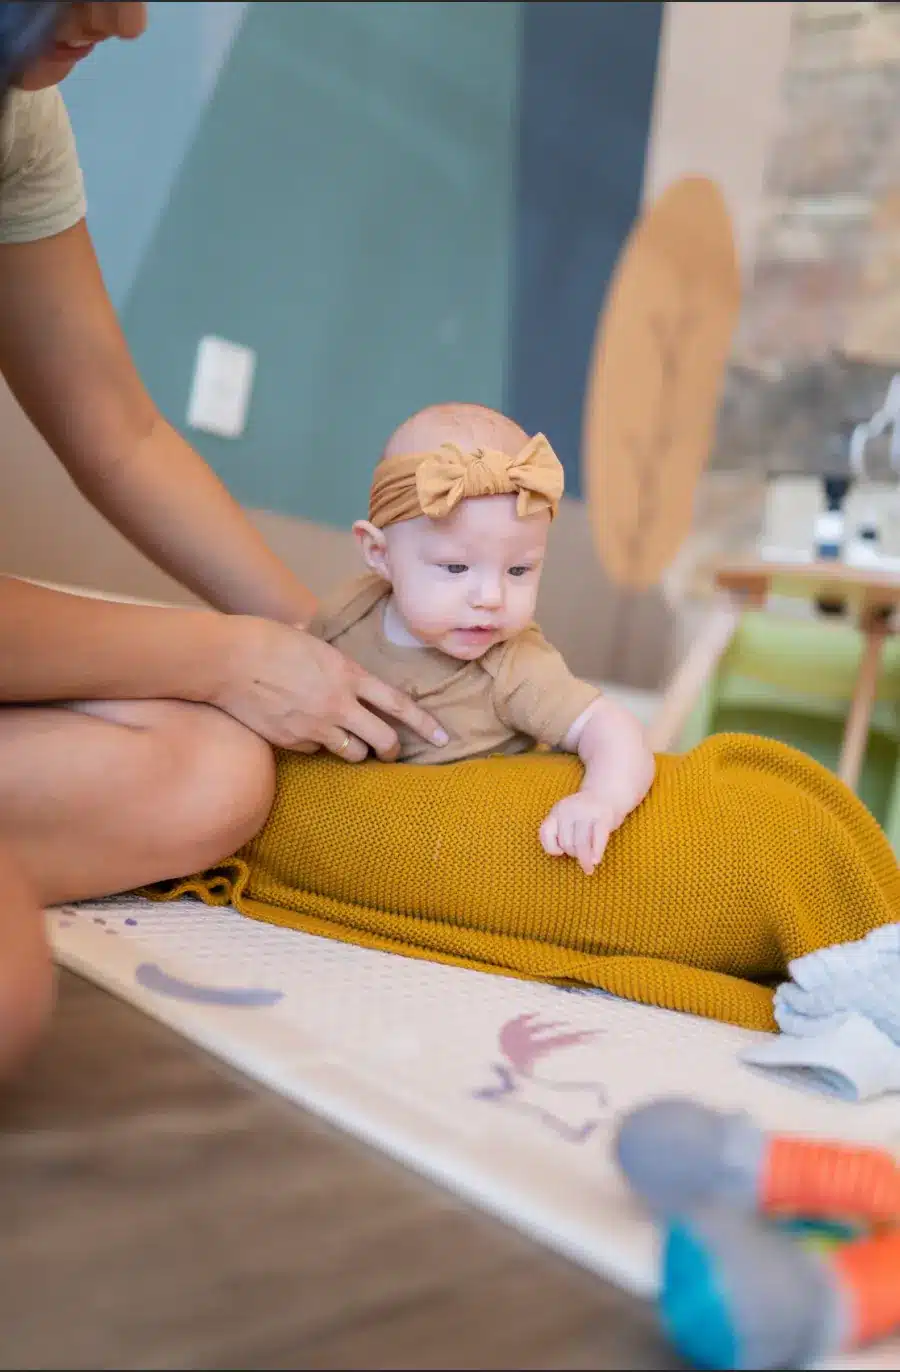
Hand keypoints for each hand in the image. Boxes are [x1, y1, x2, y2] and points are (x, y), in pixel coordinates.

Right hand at [212, 616, 447, 761]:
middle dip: (393, 750)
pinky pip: (316, 751)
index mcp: (349, 674)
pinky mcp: (293, 741)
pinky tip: (303, 729)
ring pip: (354, 753)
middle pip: (384, 739)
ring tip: (349, 742)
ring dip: (356, 750)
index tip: (443, 737)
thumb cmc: (267, 640)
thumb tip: (327, 642)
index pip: (399, 704)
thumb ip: (333, 658)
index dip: (425, 724)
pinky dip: (316, 745)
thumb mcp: (313, 642)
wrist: (229, 660)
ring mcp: (317, 726)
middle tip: (392, 752)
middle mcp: (339, 704)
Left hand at [539, 791, 617, 875]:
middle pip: (566, 842)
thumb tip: (559, 853)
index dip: (551, 847)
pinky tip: (595, 861)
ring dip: (584, 858)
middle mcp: (569, 809)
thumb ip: (559, 832)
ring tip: (589, 863)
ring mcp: (587, 812)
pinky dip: (596, 852)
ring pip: (580, 844)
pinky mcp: (604, 816)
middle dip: (573, 853)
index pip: (546, 832)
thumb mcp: (566, 817)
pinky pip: (597, 839)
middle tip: (581, 855)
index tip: (560, 852)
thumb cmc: (584, 813)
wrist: (607, 793)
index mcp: (557, 810)